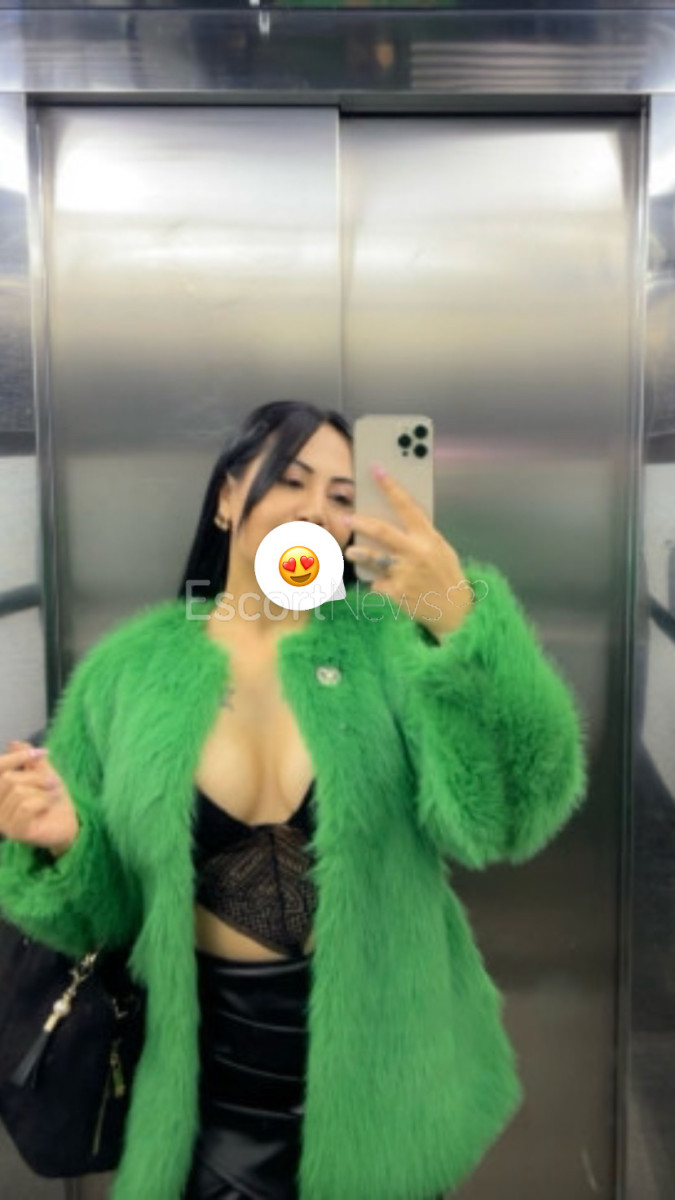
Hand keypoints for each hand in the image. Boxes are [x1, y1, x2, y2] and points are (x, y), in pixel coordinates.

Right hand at [0, 740, 78, 854]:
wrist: (69, 821)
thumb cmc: (52, 797)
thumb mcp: (42, 772)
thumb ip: (29, 759)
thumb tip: (13, 743)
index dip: (16, 757)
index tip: (39, 753)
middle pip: (8, 778)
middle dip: (36, 777)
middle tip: (53, 783)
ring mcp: (2, 821)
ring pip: (18, 792)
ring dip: (43, 791)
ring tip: (51, 797)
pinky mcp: (15, 831)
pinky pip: (26, 806)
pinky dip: (43, 801)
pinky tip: (48, 807)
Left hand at [342, 463, 475, 636]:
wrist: (454, 611)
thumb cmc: (446, 575)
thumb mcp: (441, 549)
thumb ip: (421, 535)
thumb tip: (395, 518)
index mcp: (429, 538)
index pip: (407, 506)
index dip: (390, 486)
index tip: (376, 469)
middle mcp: (416, 553)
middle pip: (382, 530)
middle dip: (361, 521)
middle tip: (347, 516)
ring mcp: (404, 574)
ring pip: (372, 557)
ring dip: (358, 552)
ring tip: (351, 550)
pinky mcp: (395, 593)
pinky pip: (376, 583)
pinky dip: (377, 582)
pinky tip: (383, 585)